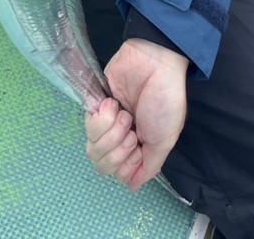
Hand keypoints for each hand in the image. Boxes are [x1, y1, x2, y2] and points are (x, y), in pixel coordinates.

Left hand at [84, 39, 188, 190]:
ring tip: (125, 115)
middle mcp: (118, 138)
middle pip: (102, 164)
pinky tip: (115, 104)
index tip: (139, 147)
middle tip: (132, 130)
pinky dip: (104, 117)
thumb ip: (148, 166)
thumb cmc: (165, 102)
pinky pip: (89, 126)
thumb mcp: (164, 140)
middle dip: (118, 149)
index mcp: (136, 147)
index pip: (118, 173)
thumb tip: (131, 186)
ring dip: (113, 131)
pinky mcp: (93, 105)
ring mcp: (105, 122)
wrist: (155, 66)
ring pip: (93, 148)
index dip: (126, 164)